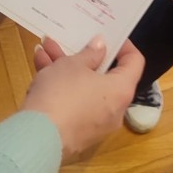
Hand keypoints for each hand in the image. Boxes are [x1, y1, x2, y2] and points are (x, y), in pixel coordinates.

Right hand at [23, 36, 143, 159]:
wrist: (38, 138)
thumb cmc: (62, 93)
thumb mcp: (73, 65)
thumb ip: (90, 53)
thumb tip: (102, 46)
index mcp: (121, 90)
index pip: (134, 62)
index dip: (124, 45)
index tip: (109, 34)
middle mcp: (113, 110)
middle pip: (104, 76)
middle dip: (83, 55)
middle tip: (71, 39)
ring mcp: (94, 124)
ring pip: (84, 88)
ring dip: (65, 67)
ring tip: (45, 48)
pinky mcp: (75, 132)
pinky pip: (74, 103)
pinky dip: (60, 86)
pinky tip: (39, 66)